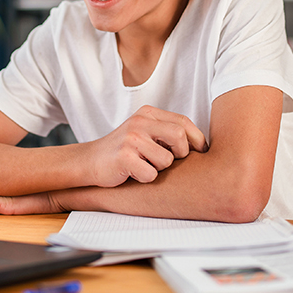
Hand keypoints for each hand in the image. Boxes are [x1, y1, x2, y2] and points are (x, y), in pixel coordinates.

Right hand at [82, 105, 207, 187]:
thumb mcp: (145, 132)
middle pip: (180, 137)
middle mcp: (140, 122)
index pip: (184, 122)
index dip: (197, 140)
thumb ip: (167, 132)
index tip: (200, 153)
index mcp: (148, 114)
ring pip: (167, 160)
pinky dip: (146, 179)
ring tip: (144, 166)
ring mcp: (131, 138)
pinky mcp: (123, 157)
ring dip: (160, 169)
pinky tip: (133, 174)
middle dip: (180, 154)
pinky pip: (150, 174)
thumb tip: (203, 146)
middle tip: (167, 161)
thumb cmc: (124, 151)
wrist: (89, 161)